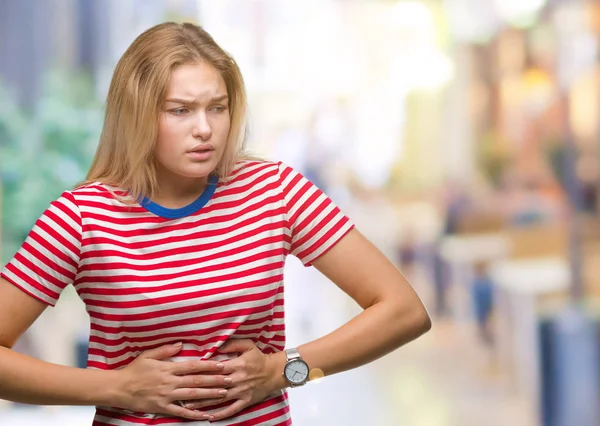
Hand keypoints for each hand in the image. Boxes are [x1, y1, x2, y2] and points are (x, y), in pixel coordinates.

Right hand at [113, 342, 231, 420]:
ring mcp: (167, 396)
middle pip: (196, 381)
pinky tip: (206, 415)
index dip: (208, 365)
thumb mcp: (148, 355)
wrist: (118, 388)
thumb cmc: (134, 370)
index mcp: (168, 368)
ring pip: (192, 396)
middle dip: (214, 380)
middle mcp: (170, 382)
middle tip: (230, 379)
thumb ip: (166, 349)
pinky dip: (194, 414)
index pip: (192, 366)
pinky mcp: (162, 408)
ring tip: (224, 393)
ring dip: (209, 395)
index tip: (221, 364)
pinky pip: (181, 412)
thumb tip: (181, 344)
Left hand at [182, 339, 284, 420]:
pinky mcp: (246, 401)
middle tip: (181, 393)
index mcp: (237, 365)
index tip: (188, 374)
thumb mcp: (248, 346)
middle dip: (197, 389)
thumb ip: (232, 344)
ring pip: (220, 399)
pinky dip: (221, 414)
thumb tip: (217, 347)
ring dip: (204, 403)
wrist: (275, 371)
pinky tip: (210, 417)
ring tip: (189, 407)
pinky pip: (232, 409)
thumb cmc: (259, 358)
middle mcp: (238, 379)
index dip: (202, 371)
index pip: (216, 369)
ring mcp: (241, 392)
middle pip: (214, 385)